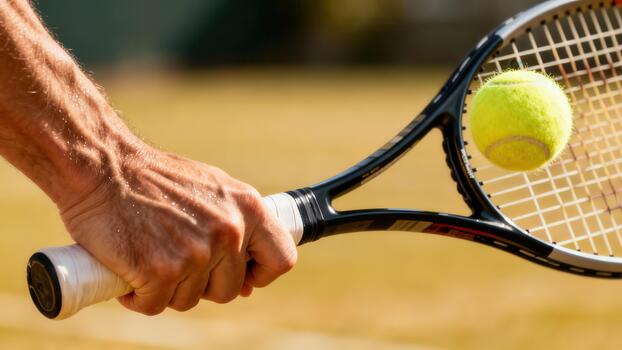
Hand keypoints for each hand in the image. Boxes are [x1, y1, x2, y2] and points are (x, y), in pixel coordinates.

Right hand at [58, 145, 296, 314]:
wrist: (104, 166)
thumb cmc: (154, 180)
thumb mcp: (210, 191)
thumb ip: (235, 228)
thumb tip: (249, 284)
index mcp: (248, 207)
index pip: (282, 259)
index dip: (260, 275)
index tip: (240, 277)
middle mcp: (229, 230)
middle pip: (228, 290)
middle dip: (200, 284)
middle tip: (173, 257)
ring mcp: (196, 252)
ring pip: (189, 301)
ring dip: (166, 288)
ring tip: (148, 252)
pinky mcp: (161, 270)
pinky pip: (155, 306)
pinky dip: (137, 296)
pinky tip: (129, 266)